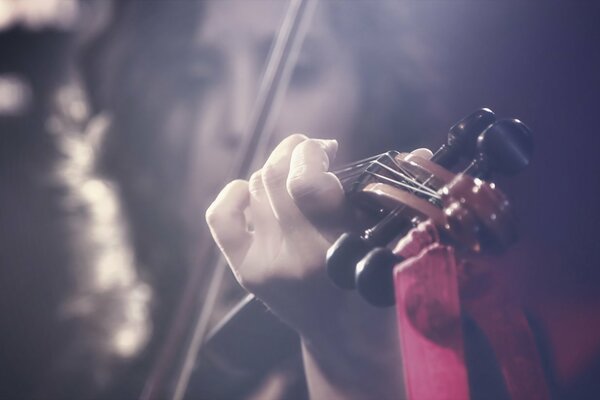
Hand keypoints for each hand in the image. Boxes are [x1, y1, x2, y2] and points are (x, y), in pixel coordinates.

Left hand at [206, 134, 415, 398]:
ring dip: (276, 170)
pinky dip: (235, 194)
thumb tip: (415, 151)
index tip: (330, 150)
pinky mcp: (247, 272)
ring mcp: (264, 266)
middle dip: (293, 151)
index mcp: (335, 250)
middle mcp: (293, 258)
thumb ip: (397, 199)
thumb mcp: (395, 248)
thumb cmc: (381, 292)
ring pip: (254, 189)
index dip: (311, 152)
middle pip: (273, 177)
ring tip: (297, 175)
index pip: (305, 182)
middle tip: (315, 152)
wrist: (348, 343)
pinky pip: (223, 218)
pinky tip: (253, 191)